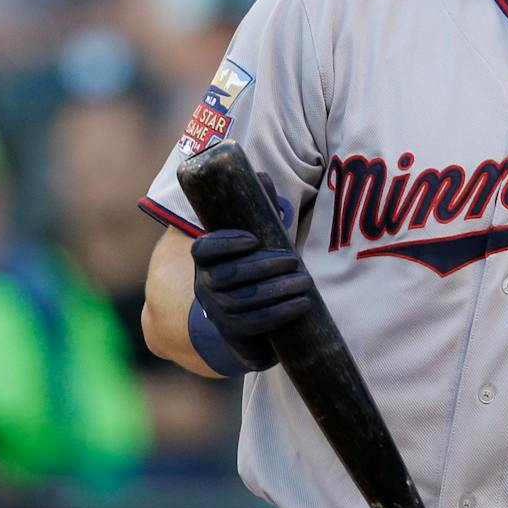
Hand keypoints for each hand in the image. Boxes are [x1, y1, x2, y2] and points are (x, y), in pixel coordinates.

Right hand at [191, 173, 309, 371]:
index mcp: (205, 259)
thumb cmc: (251, 267)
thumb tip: (261, 176)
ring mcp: (218, 310)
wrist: (243, 316)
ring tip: (304, 281)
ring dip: (278, 290)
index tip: (253, 239)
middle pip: (230, 276)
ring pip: (245, 300)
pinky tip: (303, 304)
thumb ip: (256, 209)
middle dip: (265, 267)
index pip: (203, 249)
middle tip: (294, 259)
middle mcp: (205, 285)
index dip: (225, 243)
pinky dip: (281, 312)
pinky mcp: (234, 331)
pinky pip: (255, 323)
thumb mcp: (254, 239)